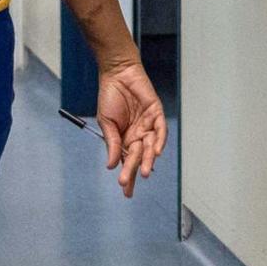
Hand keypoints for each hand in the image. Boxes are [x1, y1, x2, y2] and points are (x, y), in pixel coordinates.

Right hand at [95, 60, 167, 197]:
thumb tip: (111, 165)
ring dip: (148, 160)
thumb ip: (112, 143)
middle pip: (138, 157)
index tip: (125, 191)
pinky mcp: (157, 113)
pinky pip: (160, 130)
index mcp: (125, 138)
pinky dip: (159, 141)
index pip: (128, 161)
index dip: (127, 176)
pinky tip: (155, 152)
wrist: (117, 74)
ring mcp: (149, 125)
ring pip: (150, 147)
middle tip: (128, 184)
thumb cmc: (110, 96)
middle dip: (133, 171)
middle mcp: (139, 134)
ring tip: (143, 172)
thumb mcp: (106, 123)